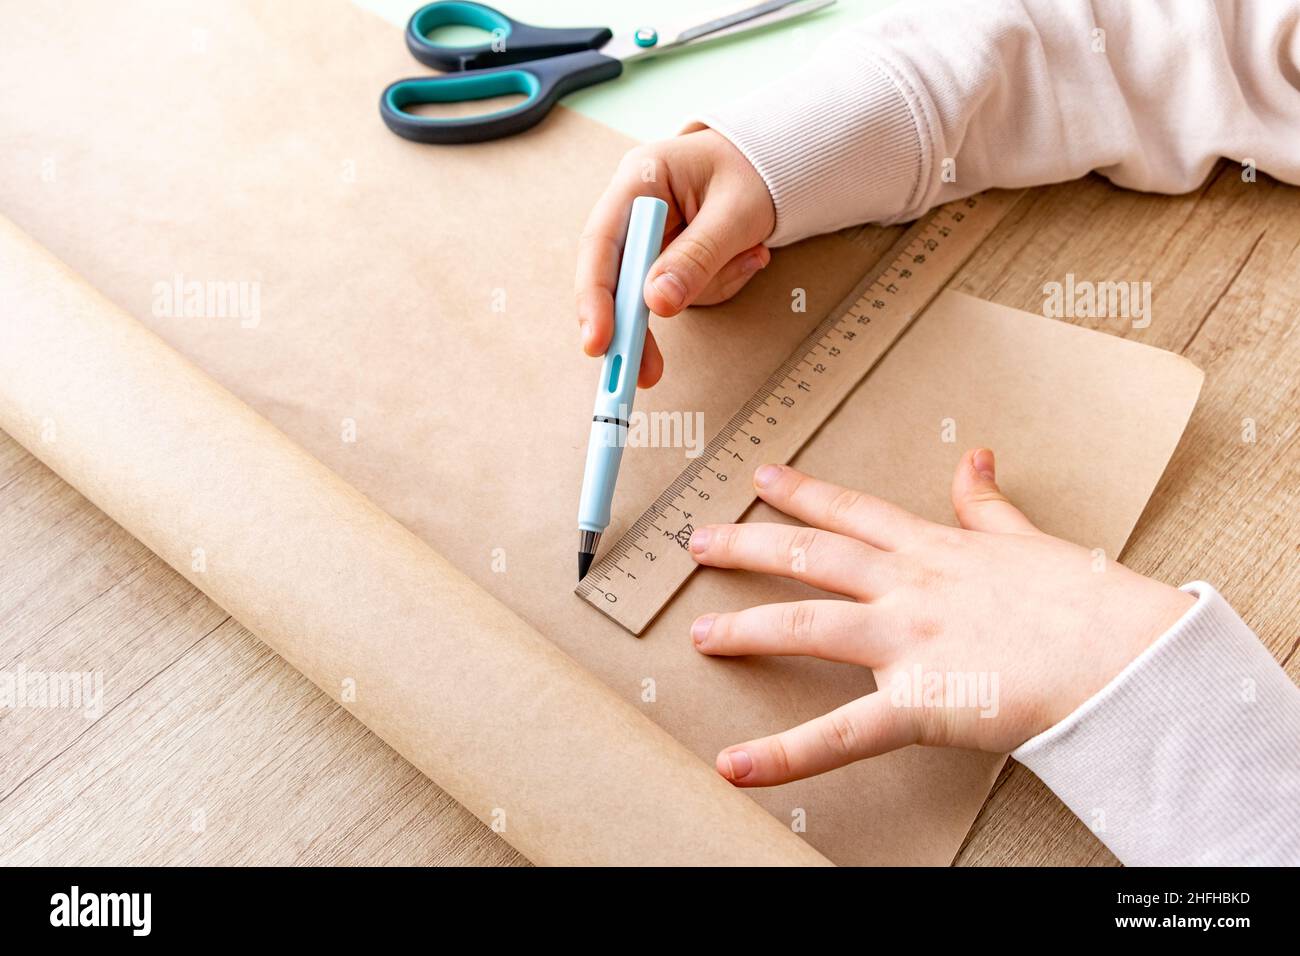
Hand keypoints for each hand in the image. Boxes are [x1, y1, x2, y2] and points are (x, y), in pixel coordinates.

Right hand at [576, 128, 775, 386]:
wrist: (776, 165)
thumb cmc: (755, 172)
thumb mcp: (737, 211)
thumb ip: (699, 255)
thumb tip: (658, 304)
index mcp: (640, 179)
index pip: (602, 242)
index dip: (595, 295)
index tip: (600, 341)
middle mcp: (634, 209)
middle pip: (615, 279)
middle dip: (635, 327)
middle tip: (646, 373)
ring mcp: (649, 238)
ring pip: (654, 294)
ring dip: (704, 290)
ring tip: (751, 255)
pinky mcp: (667, 260)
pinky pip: (680, 294)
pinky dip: (716, 286)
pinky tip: (747, 257)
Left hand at [688, 449, 1195, 786]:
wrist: (1125, 652)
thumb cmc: (1088, 602)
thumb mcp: (1030, 538)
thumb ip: (988, 504)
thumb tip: (975, 458)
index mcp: (935, 550)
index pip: (853, 512)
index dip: (803, 493)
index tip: (762, 476)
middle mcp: (908, 587)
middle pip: (810, 556)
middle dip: (748, 546)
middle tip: (699, 542)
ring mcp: (906, 640)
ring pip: (807, 624)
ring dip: (746, 630)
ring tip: (700, 637)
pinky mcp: (918, 702)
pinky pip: (839, 734)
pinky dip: (784, 755)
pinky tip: (736, 766)